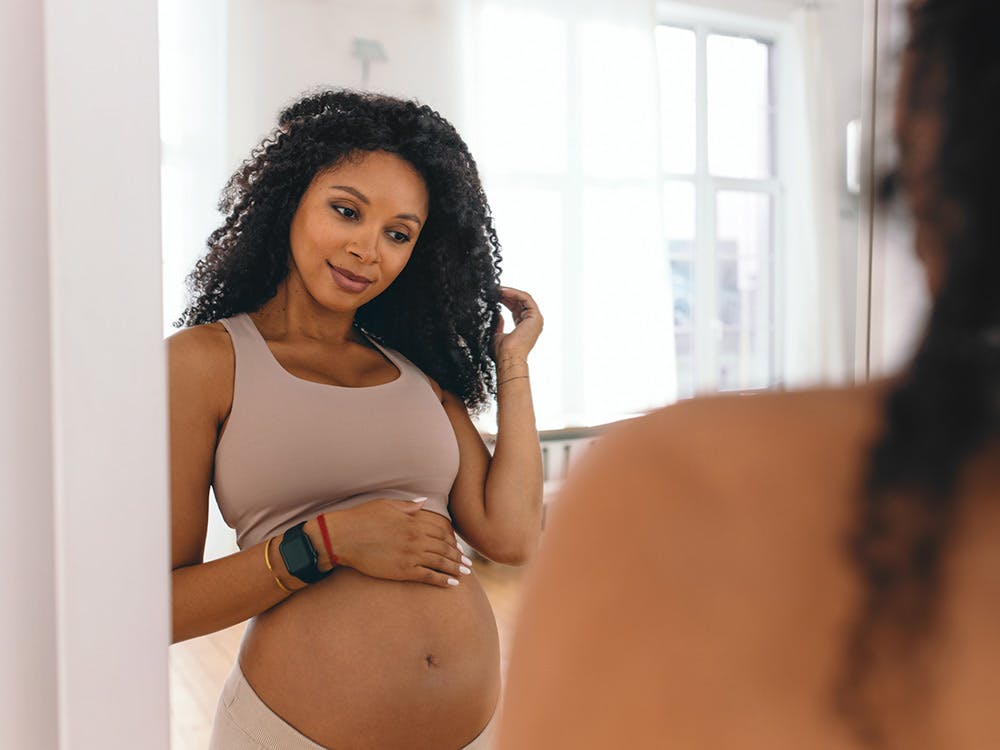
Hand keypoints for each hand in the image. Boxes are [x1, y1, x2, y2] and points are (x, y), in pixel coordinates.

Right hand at [318, 499, 471, 587]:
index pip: (441, 530)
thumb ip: (408, 506)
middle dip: (458, 556)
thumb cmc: (361, 518)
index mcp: (413, 520)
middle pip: (444, 547)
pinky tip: (452, 584)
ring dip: (456, 568)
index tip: (458, 545)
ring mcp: (411, 554)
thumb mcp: (386, 505)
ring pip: (440, 562)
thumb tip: (423, 501)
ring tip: (466, 574)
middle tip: (469, 563)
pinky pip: (428, 576)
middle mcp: (416, 537)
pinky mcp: (403, 570)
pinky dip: (442, 580)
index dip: (452, 539)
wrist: (342, 537)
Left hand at [494, 286, 542, 361]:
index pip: (516, 308)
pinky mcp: (535, 316)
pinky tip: (503, 291)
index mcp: (524, 327)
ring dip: (510, 292)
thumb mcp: (498, 334)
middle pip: (520, 302)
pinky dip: (514, 293)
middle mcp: (532, 322)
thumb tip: (498, 314)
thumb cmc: (504, 351)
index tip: (495, 295)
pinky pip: (525, 298)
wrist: (508, 357)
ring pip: (523, 298)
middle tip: (495, 289)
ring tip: (498, 289)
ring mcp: (535, 319)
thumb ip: (499, 324)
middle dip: (507, 294)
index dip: (506, 300)